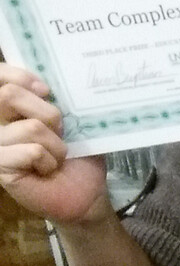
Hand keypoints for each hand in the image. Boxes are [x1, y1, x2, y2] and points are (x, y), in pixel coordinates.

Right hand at [0, 63, 108, 222]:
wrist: (85, 190)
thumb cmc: (76, 154)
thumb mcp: (68, 120)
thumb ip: (50, 99)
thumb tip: (43, 82)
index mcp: (9, 109)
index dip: (17, 75)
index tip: (45, 90)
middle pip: (9, 95)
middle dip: (47, 113)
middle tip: (59, 132)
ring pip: (30, 127)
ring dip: (55, 144)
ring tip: (56, 157)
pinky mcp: (0, 167)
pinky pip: (32, 151)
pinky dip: (50, 160)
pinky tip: (47, 170)